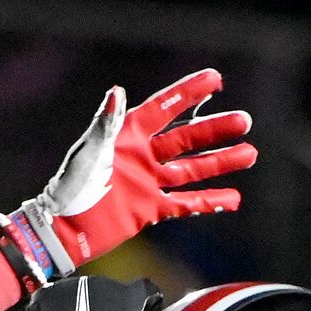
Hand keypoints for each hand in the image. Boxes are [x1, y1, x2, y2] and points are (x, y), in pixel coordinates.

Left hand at [0, 72, 254, 283]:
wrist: (61, 231)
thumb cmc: (68, 189)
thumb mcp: (88, 153)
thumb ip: (107, 123)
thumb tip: (118, 92)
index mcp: (128, 136)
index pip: (165, 108)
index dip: (189, 93)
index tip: (216, 79)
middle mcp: (142, 156)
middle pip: (187, 138)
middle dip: (215, 130)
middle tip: (244, 120)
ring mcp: (148, 183)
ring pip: (192, 169)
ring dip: (220, 162)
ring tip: (248, 153)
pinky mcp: (149, 210)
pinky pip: (185, 205)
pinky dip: (209, 203)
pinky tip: (233, 199)